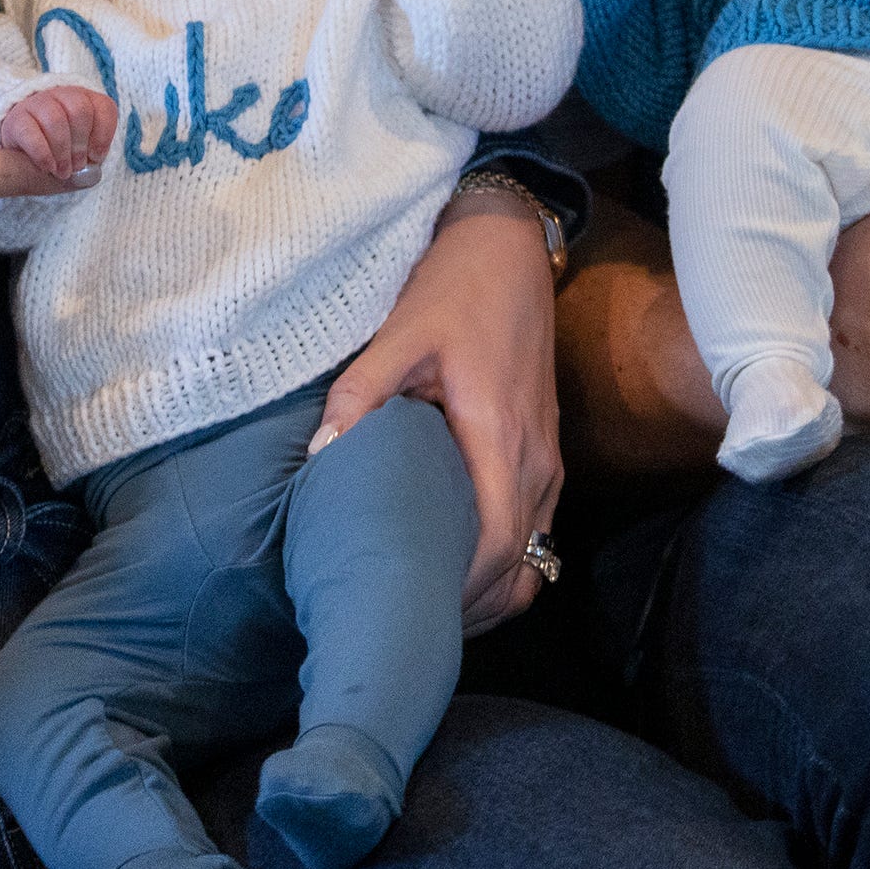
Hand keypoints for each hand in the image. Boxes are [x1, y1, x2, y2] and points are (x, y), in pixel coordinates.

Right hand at [0, 84, 115, 181]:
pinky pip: (30, 132)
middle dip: (81, 144)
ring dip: (63, 151)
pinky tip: (47, 167)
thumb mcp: (80, 157)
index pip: (104, 107)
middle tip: (77, 166)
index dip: (103, 135)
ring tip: (62, 172)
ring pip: (55, 119)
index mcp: (85, 101)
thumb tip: (90, 173)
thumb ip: (89, 164)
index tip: (96, 158)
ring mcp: (37, 104)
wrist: (21, 157)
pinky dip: (42, 154)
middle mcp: (62, 96)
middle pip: (80, 110)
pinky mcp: (16, 119)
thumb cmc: (59, 156)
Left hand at [312, 191, 561, 631]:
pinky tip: (455, 559)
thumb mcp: (400, 332)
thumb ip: (362, 393)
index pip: (496, 544)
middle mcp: (538, 462)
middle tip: (408, 618)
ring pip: (533, 553)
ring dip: (489, 586)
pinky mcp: (545, 454)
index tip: (411, 604)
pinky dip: (505, 559)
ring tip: (428, 599)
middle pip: (518, 565)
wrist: (507, 250)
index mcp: (502, 437)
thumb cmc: (455, 289)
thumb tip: (321, 455)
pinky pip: (535, 529)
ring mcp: (548, 460)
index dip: (459, 588)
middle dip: (470, 603)